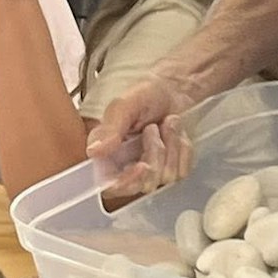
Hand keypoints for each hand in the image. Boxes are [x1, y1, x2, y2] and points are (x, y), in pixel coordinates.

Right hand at [86, 77, 192, 197]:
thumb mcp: (124, 106)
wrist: (175, 91)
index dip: (127, 182)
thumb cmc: (147, 96)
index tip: (142, 166)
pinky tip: (177, 134)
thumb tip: (94, 151)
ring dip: (170, 145)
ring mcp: (152, 171)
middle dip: (154, 154)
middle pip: (143, 185)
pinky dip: (183, 148)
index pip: (111, 186)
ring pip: (166, 177)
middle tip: (153, 128)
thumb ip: (109, 129)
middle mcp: (128, 167)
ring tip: (166, 124)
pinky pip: (182, 170)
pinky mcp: (173, 170)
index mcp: (108, 155)